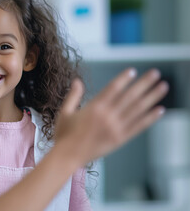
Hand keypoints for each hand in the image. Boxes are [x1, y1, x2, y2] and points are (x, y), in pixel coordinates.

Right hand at [54, 68, 168, 166]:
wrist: (68, 156)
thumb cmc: (64, 135)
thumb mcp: (65, 112)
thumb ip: (73, 95)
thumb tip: (77, 81)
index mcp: (94, 108)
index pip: (113, 89)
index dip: (124, 79)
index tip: (133, 71)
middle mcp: (107, 116)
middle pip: (130, 96)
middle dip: (144, 83)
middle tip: (156, 73)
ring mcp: (115, 128)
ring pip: (138, 110)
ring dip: (152, 97)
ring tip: (163, 87)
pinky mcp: (120, 139)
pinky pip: (138, 127)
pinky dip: (150, 118)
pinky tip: (159, 110)